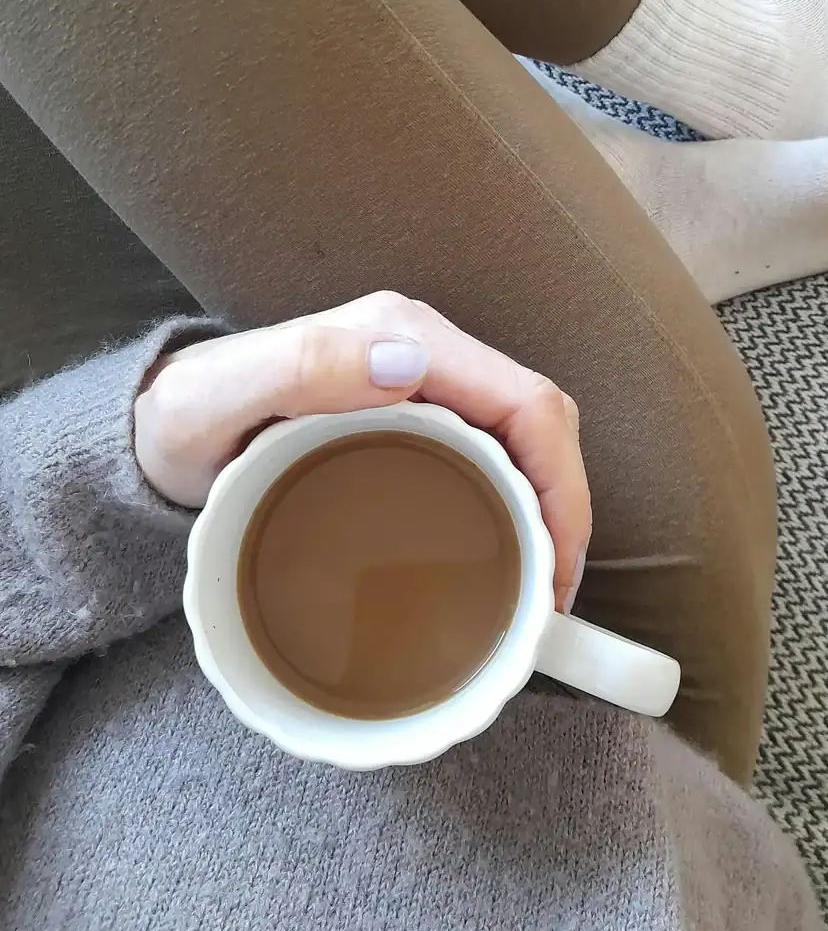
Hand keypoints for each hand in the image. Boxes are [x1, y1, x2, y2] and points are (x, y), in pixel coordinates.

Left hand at [135, 293, 591, 611]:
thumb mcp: (218, 400)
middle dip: (566, 506)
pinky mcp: (415, 410)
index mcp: (400, 335)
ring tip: (539, 588)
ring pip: (524, 438)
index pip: (525, 402)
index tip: (557, 568)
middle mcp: (422, 348)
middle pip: (538, 421)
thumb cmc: (183, 421)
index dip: (561, 487)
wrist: (159, 431)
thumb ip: (302, 366)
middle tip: (554, 596)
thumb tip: (410, 364)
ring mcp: (421, 379)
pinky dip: (518, 504)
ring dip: (550, 508)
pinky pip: (493, 451)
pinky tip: (506, 554)